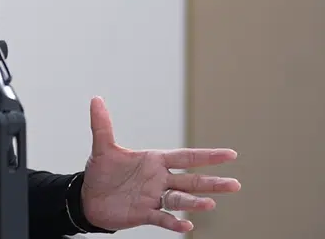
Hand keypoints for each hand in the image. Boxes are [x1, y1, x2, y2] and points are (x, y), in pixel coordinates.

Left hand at [79, 97, 240, 232]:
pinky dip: (174, 222)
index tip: (231, 154)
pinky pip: (163, 218)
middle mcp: (159, 179)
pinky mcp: (145, 214)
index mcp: (154, 161)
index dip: (207, 156)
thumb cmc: (101, 172)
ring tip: (210, 203)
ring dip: (195, 202)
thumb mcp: (102, 147)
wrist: (88, 197)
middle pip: (190, 181)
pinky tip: (186, 225)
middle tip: (235, 184)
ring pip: (180, 199)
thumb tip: (96, 99)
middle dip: (212, 182)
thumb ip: (102, 125)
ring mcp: (154, 197)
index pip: (185, 157)